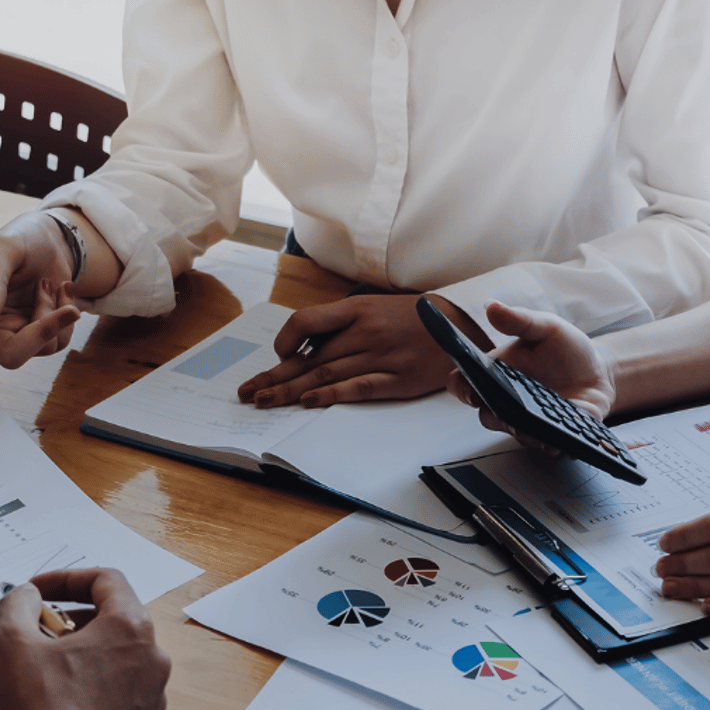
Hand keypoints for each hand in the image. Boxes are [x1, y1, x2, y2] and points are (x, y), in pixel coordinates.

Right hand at [0, 211, 82, 401]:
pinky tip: (58, 291)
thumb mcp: (2, 249)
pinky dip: (66, 314)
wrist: (49, 242)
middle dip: (42, 333)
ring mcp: (15, 335)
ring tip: (46, 285)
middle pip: (12, 355)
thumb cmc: (17, 243)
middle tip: (65, 308)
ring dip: (55, 313)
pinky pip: (60, 341)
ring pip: (43, 347)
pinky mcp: (40, 336)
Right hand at [0, 568, 169, 709]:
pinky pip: (122, 689)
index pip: (105, 580)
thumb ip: (18, 603)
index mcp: (131, 627)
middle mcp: (154, 657)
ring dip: (84, 650)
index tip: (36, 591)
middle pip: (115, 616)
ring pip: (119, 655)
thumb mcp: (12, 642)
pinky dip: (95, 682)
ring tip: (46, 665)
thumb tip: (27, 595)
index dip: (65, 578)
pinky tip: (63, 699)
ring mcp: (155, 694)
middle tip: (38, 629)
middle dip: (73, 616)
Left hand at [235, 294, 457, 407]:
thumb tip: (307, 348)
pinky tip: (309, 402)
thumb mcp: (375, 307)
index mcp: (356, 309)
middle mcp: (365, 331)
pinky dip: (331, 395)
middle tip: (248, 392)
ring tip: (266, 401)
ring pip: (326, 374)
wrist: (460, 326)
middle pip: (309, 358)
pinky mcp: (397, 379)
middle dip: (275, 377)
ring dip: (291, 390)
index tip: (277, 358)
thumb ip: (343, 324)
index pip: (306, 322)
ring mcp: (381, 355)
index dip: (285, 342)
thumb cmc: (413, 318)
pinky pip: (358, 387)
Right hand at [446, 302, 614, 444]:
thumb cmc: (565, 349)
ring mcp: (529, 422)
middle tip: (507, 409)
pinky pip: (547, 445)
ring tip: (537, 425)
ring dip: (524, 432)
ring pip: (516, 435)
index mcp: (497, 375)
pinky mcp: (553, 435)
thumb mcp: (546, 327)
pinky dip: (552, 443)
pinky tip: (559, 436)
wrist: (598, 371)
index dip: (462, 390)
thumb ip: (520, 320)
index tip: (471, 389)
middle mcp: (507, 403)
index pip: (465, 385)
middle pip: (488, 417)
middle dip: (496, 415)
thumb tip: (493, 306)